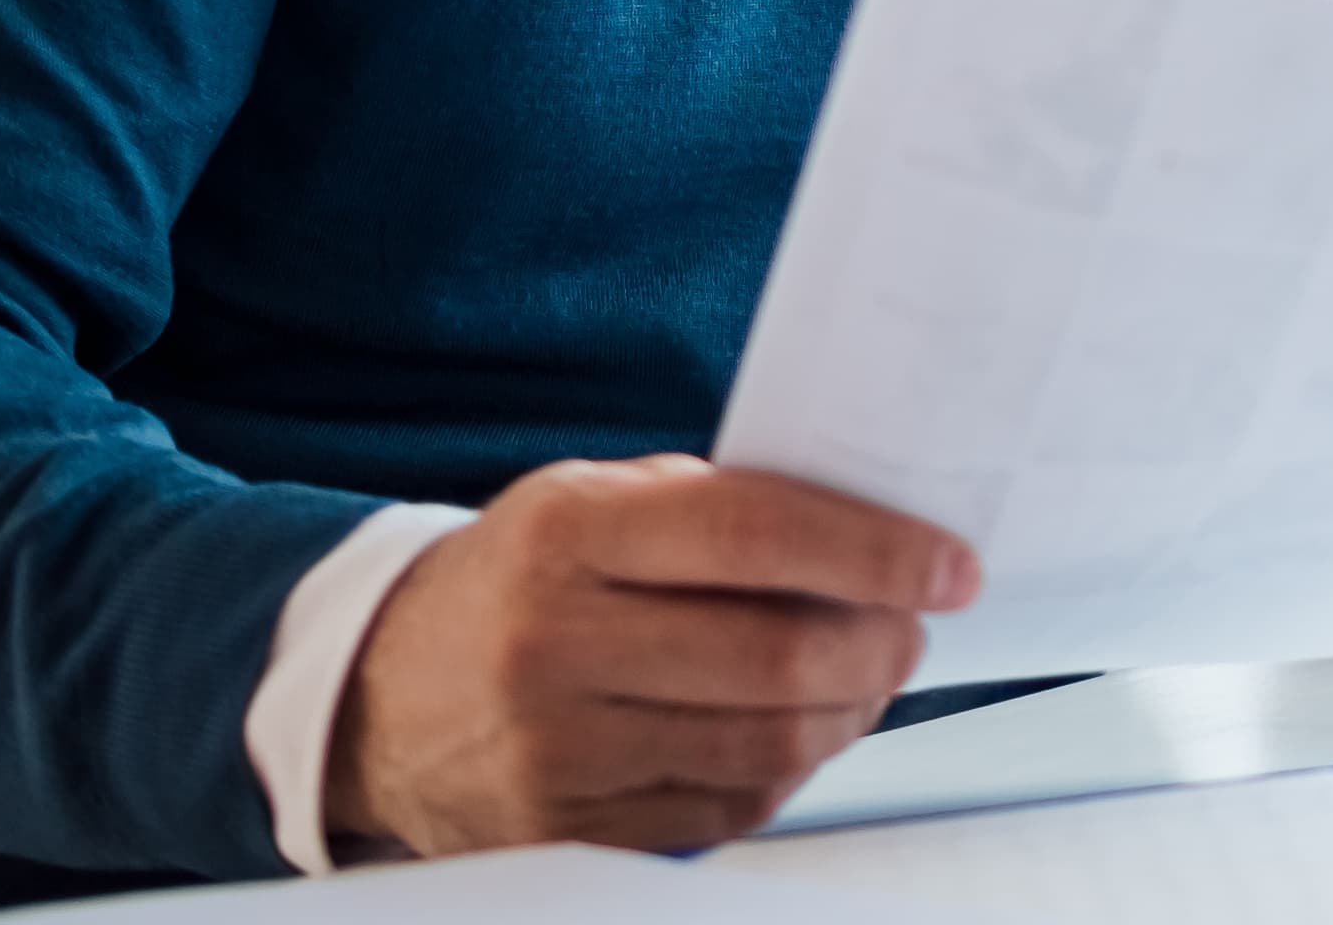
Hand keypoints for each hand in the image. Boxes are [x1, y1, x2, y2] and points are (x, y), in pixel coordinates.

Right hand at [325, 453, 975, 860]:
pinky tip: (799, 731)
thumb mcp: (596, 504)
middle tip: (915, 627)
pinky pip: (726, 807)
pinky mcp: (562, 828)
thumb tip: (879, 535)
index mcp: (568, 533)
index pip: (756, 536)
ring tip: (867, 677)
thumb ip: (721, 508)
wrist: (381, 692)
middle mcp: (552, 642)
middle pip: (776, 658)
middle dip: (880, 644)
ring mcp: (552, 749)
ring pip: (765, 743)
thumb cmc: (523, 580)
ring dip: (850, 712)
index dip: (874, 553)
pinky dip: (789, 768)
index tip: (951, 566)